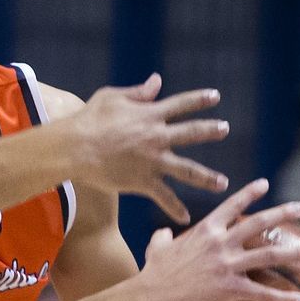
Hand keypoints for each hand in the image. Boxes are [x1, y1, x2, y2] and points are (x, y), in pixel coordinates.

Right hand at [73, 74, 229, 222]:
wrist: (74, 148)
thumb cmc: (88, 119)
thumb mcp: (112, 97)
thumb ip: (138, 92)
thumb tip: (157, 81)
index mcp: (150, 114)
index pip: (182, 104)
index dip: (200, 99)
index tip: (215, 97)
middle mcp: (157, 137)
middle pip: (192, 133)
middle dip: (211, 130)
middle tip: (224, 128)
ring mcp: (152, 161)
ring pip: (188, 170)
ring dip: (207, 177)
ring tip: (222, 183)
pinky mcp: (143, 181)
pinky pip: (164, 197)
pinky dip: (175, 209)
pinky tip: (186, 219)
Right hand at [135, 178, 299, 300]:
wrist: (149, 298)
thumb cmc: (152, 274)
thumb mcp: (155, 248)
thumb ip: (162, 237)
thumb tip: (163, 232)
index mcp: (205, 231)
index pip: (231, 206)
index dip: (249, 194)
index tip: (264, 184)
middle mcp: (220, 244)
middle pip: (258, 224)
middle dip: (282, 214)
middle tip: (299, 208)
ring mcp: (226, 266)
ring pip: (268, 255)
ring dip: (292, 253)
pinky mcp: (230, 290)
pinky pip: (263, 294)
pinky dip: (283, 299)